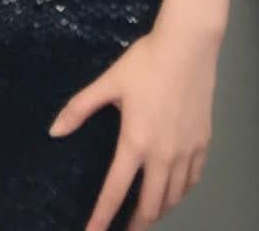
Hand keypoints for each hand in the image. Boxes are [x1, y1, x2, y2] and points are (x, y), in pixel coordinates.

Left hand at [47, 17, 219, 229]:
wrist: (189, 45)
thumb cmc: (146, 62)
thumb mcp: (109, 81)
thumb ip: (80, 108)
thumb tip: (54, 131)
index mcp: (135, 142)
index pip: (115, 192)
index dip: (102, 218)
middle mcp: (163, 155)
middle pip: (150, 206)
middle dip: (135, 225)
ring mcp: (187, 151)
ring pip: (174, 197)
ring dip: (158, 211)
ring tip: (146, 214)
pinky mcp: (204, 142)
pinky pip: (193, 180)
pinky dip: (181, 193)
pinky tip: (174, 191)